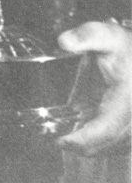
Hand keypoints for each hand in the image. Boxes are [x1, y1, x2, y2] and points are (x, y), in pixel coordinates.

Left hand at [57, 20, 131, 154]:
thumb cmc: (124, 48)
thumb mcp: (105, 35)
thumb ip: (85, 36)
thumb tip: (64, 42)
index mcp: (128, 99)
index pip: (108, 128)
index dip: (85, 139)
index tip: (62, 141)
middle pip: (109, 143)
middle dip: (83, 145)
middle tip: (58, 140)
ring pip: (113, 147)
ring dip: (91, 146)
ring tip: (67, 137)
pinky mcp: (131, 128)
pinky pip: (117, 144)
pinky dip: (99, 143)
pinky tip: (82, 133)